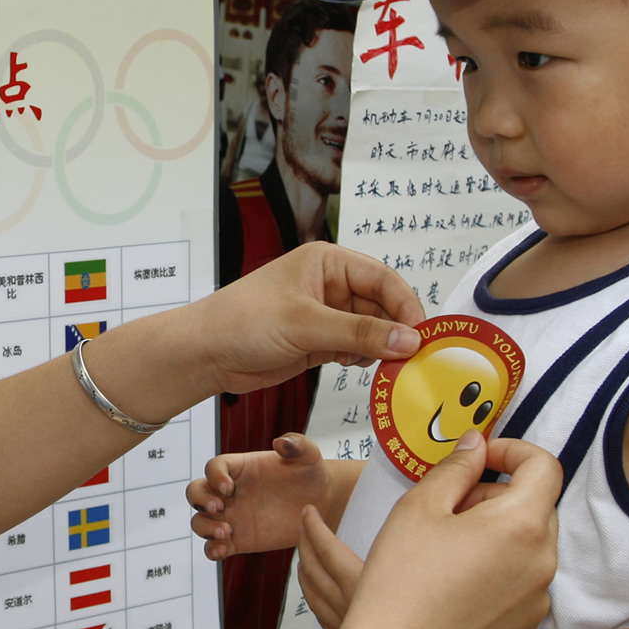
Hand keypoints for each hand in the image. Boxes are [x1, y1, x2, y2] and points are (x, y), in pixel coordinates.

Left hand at [176, 241, 422, 396]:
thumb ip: (359, 332)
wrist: (207, 353)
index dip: (406, 305)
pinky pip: (357, 348)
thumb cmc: (243, 321)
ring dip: (382, 348)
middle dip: (397, 330)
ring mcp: (327, 314)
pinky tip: (358, 366)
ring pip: (373, 330)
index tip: (421, 335)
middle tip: (413, 358)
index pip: (383, 279)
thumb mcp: (306, 323)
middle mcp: (332, 285)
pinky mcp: (321, 341)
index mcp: (328, 262)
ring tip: (388, 366)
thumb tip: (409, 339)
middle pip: (383, 306)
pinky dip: (364, 359)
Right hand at [189, 433, 329, 559]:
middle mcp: (231, 492)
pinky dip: (211, 550)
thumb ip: (297, 444)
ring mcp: (233, 516)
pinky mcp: (240, 540)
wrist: (322, 503)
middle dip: (200, 500)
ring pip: (200, 521)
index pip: (214, 467)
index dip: (214, 476)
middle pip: (196, 492)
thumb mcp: (309, 455)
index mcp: (241, 468)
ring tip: (226, 532)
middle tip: (219, 507)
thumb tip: (281, 442)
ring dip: (205, 527)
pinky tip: (222, 551)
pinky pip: (215, 546)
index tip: (229, 488)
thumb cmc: (311, 474)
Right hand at [312, 429, 557, 628]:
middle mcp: (544, 560)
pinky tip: (456, 586)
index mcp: (522, 523)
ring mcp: (539, 599)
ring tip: (448, 551)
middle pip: (535, 506)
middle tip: (448, 509)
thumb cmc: (401, 578)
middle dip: (496, 496)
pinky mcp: (527, 627)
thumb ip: (456, 466)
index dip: (511, 451)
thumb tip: (477, 443)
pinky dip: (498, 572)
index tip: (477, 460)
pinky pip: (523, 583)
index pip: (544, 465)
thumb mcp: (419, 506)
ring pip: (529, 545)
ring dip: (498, 534)